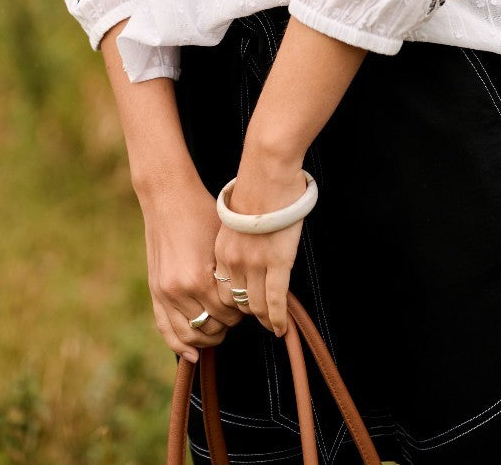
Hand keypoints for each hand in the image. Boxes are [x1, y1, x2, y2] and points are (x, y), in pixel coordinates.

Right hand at [140, 174, 244, 362]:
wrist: (167, 197)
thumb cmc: (201, 213)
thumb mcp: (221, 243)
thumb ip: (230, 275)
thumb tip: (245, 299)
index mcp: (200, 279)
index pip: (229, 314)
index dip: (241, 310)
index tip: (246, 302)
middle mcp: (180, 291)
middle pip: (211, 328)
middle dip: (226, 324)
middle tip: (234, 312)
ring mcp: (164, 293)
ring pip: (189, 336)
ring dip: (206, 337)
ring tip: (218, 327)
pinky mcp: (155, 291)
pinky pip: (166, 330)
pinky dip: (180, 345)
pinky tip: (193, 353)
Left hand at [214, 164, 308, 337]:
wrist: (266, 173)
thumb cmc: (255, 188)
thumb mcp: (234, 219)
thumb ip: (235, 240)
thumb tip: (241, 252)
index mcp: (220, 250)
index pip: (221, 289)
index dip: (231, 302)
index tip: (240, 307)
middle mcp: (233, 261)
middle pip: (234, 302)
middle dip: (245, 314)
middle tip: (256, 319)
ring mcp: (254, 263)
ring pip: (254, 306)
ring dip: (263, 318)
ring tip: (270, 325)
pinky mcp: (276, 262)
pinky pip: (274, 301)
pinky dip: (277, 318)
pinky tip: (280, 328)